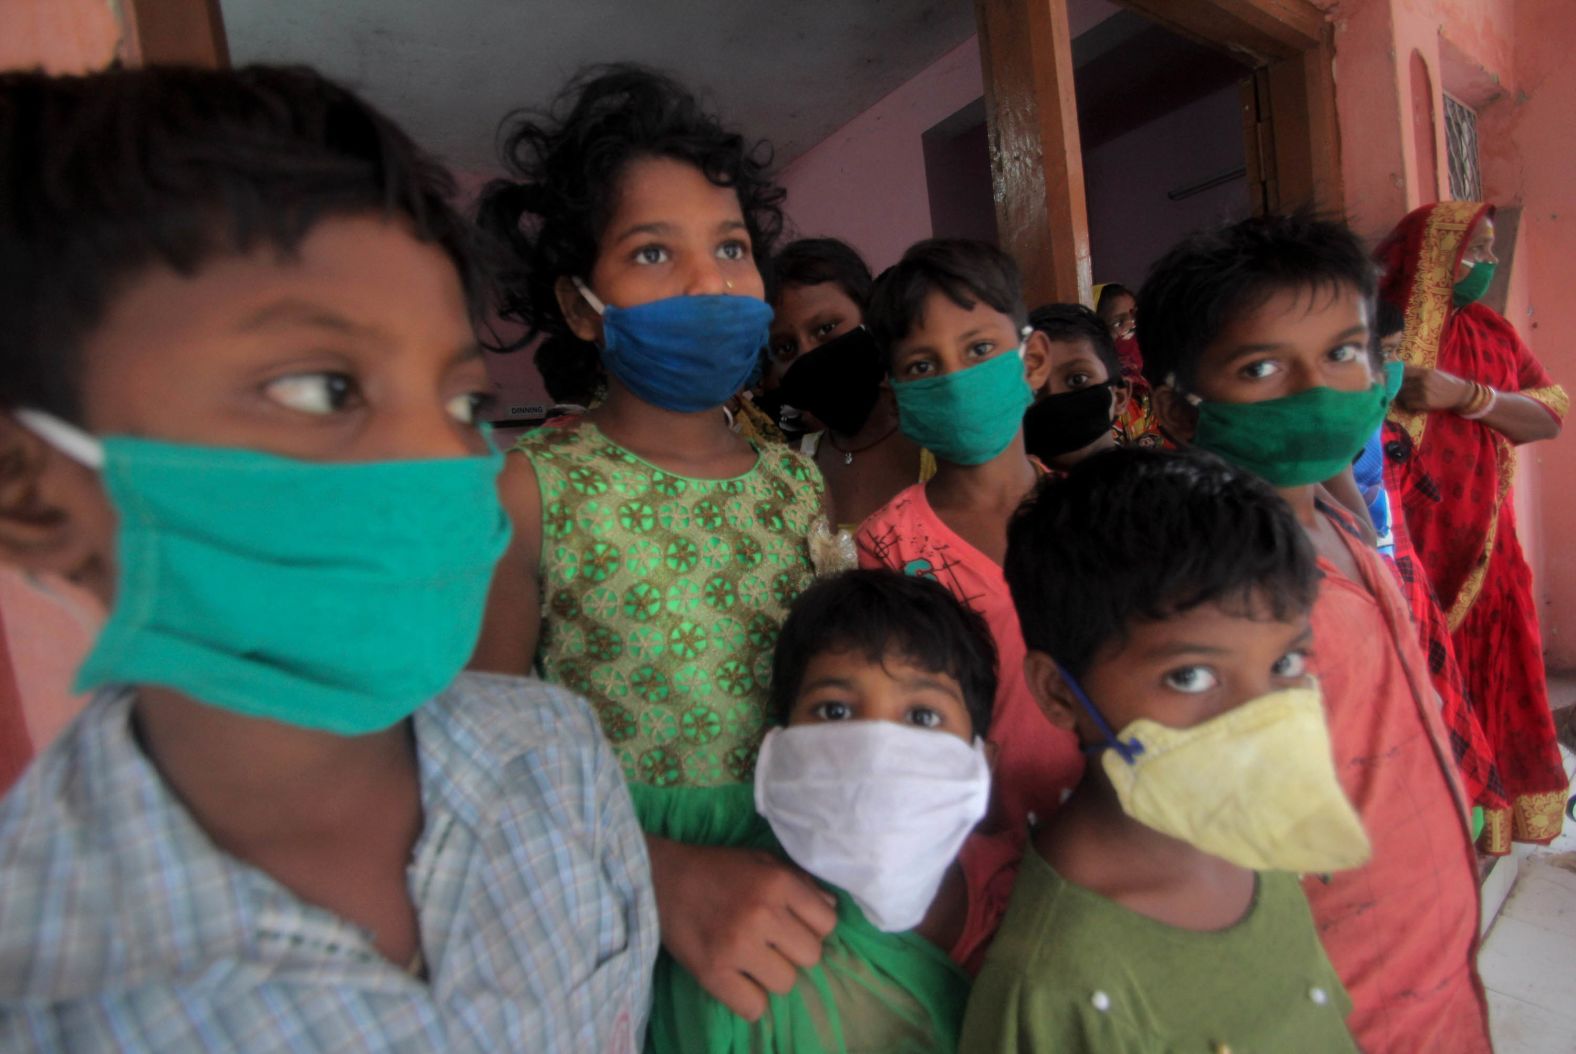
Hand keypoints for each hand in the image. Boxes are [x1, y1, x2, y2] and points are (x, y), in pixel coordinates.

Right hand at [647, 838, 837, 1020]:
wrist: (659, 878)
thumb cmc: (715, 868)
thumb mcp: (762, 861)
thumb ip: (800, 882)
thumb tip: (831, 909)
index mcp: (778, 882)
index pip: (828, 922)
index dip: (813, 926)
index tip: (792, 925)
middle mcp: (762, 914)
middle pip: (811, 957)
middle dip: (794, 952)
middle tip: (771, 943)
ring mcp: (737, 946)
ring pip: (785, 983)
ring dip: (771, 976)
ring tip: (751, 960)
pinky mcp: (713, 973)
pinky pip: (754, 1008)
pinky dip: (748, 1000)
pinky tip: (737, 981)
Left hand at [1396, 366, 1471, 412]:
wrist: (1460, 394)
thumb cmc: (1445, 382)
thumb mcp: (1432, 372)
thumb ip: (1416, 371)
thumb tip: (1397, 366)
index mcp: (1424, 372)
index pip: (1402, 372)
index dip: (1393, 375)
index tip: (1387, 378)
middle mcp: (1423, 381)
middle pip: (1400, 385)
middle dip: (1396, 389)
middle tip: (1394, 391)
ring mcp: (1424, 393)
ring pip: (1403, 396)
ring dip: (1402, 398)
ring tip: (1405, 398)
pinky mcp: (1425, 403)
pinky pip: (1409, 404)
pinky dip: (1408, 405)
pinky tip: (1412, 404)